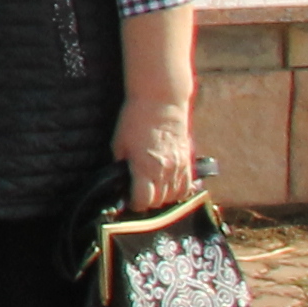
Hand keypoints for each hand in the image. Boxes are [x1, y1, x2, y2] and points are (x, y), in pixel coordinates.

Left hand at [116, 93, 195, 215]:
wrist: (161, 102)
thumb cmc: (136, 120)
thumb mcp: (119, 143)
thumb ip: (121, 165)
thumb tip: (120, 180)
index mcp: (145, 167)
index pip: (143, 200)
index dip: (134, 204)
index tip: (128, 200)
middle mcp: (165, 170)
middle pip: (158, 201)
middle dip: (146, 202)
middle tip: (138, 195)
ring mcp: (179, 167)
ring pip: (174, 197)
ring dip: (162, 198)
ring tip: (152, 191)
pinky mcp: (188, 161)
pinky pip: (187, 186)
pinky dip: (179, 191)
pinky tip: (169, 187)